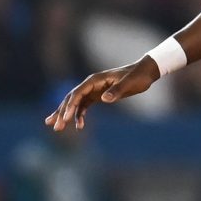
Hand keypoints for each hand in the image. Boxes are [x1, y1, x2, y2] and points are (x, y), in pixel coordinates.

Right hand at [45, 58, 160, 130]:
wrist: (145, 72)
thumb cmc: (138, 76)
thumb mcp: (130, 84)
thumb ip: (117, 90)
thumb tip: (104, 99)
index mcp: (95, 80)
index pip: (78, 93)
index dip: (70, 106)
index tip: (65, 118)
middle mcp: (90, 84)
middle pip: (72, 99)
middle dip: (62, 113)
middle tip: (55, 127)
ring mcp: (93, 90)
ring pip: (75, 103)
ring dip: (66, 115)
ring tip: (57, 128)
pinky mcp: (98, 95)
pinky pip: (84, 106)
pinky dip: (79, 115)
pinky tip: (78, 126)